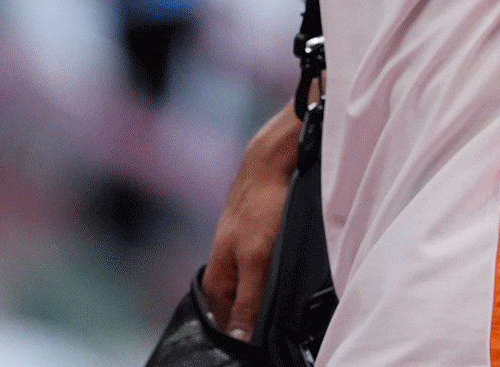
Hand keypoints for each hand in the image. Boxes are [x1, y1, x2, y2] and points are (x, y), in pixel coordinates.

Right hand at [202, 101, 300, 337]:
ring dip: (263, 291)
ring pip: (249, 283)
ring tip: (281, 293)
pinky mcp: (254, 235)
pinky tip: (284, 270)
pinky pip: (260, 265)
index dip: (239, 331)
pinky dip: (270, 271)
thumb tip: (237, 339)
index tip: (258, 338)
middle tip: (273, 317)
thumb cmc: (262, 206)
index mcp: (216, 274)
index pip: (222, 320)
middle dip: (251, 312)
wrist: (271, 161)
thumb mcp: (255, 260)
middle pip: (234, 302)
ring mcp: (238, 247)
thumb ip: (246, 300)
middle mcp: (222, 262)